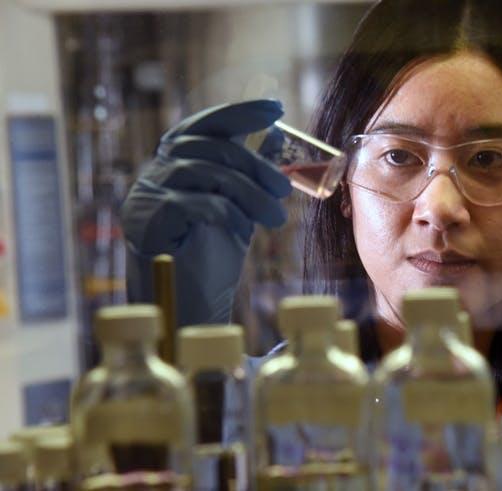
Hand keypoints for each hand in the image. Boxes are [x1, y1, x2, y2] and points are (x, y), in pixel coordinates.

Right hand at [122, 99, 291, 324]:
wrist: (191, 304)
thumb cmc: (213, 253)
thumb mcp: (242, 205)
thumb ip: (252, 170)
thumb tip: (277, 132)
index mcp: (180, 162)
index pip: (206, 124)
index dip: (240, 112)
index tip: (276, 109)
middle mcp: (158, 170)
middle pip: (211, 148)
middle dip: (257, 166)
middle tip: (286, 193)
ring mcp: (147, 193)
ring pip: (205, 173)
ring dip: (250, 194)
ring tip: (276, 219)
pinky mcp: (144, 220)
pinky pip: (192, 203)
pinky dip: (226, 213)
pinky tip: (242, 231)